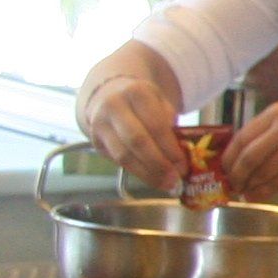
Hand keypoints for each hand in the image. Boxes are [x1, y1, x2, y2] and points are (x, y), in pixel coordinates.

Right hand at [77, 75, 186, 189]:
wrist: (108, 95)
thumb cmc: (143, 103)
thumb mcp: (160, 103)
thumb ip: (170, 124)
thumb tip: (183, 154)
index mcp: (136, 93)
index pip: (156, 125)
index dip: (170, 148)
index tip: (183, 164)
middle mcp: (114, 106)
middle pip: (137, 141)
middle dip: (158, 163)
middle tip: (175, 178)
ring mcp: (100, 123)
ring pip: (124, 154)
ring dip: (146, 173)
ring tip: (165, 184)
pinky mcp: (95, 140)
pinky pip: (117, 160)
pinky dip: (136, 172)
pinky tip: (151, 178)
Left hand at [221, 101, 277, 200]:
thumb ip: (269, 131)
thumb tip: (239, 157)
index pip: (242, 138)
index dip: (229, 157)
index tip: (224, 168)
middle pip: (248, 158)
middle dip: (236, 175)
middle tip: (232, 183)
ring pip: (262, 174)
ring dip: (249, 186)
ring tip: (245, 191)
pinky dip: (264, 192)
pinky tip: (258, 194)